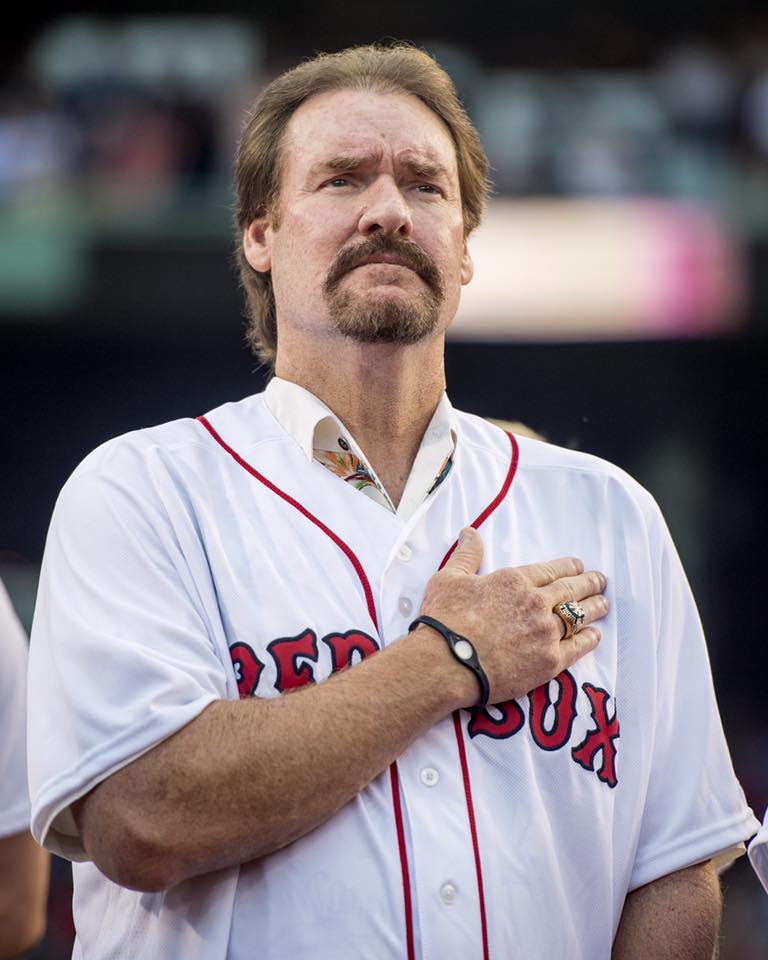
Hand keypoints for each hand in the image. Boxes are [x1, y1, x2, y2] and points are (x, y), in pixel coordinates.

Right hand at [416, 527, 607, 706]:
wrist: (446, 664)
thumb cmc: (443, 620)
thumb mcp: (449, 578)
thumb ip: (466, 555)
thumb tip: (469, 531)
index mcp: (514, 580)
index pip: (551, 570)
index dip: (568, 566)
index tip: (578, 566)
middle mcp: (536, 602)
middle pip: (571, 590)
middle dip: (589, 583)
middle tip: (600, 580)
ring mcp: (546, 632)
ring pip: (579, 616)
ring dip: (594, 608)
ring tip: (603, 603)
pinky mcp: (550, 661)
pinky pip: (578, 647)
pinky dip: (589, 639)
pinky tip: (595, 635)